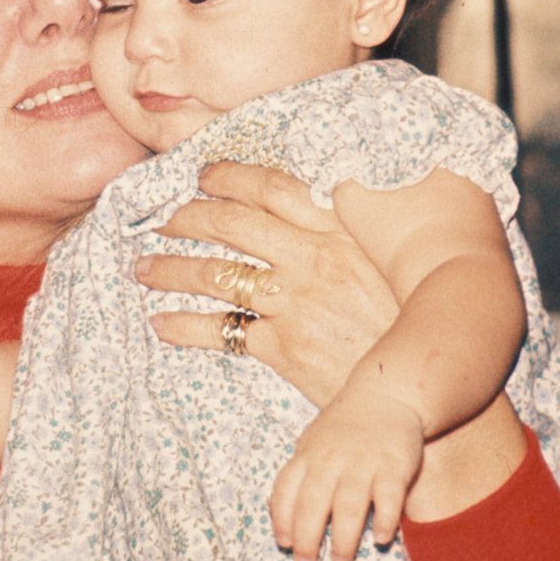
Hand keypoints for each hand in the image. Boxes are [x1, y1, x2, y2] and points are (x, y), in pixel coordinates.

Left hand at [137, 162, 400, 406]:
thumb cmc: (402, 318)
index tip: (203, 175)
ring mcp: (295, 302)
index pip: (271, 187)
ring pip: (216, 274)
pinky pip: (220, 330)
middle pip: (231, 224)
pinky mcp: (284, 347)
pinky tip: (160, 323)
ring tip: (142, 267)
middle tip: (161, 219)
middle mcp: (313, 258)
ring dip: (171, 268)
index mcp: (338, 229)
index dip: (230, 177)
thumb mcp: (380, 259)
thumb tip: (305, 197)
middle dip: (187, 218)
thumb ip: (341, 228)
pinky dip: (182, 325)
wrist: (417, 384)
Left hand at [270, 393, 424, 560]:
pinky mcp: (393, 465)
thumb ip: (300, 475)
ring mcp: (363, 462)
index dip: (281, 519)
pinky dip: (384, 519)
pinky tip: (381, 538)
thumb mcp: (313, 442)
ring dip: (343, 537)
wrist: (386, 392)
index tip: (284, 544)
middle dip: (306, 538)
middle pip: (312, 503)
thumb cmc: (344, 426)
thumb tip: (284, 518)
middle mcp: (331, 460)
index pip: (286, 489)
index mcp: (308, 455)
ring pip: (348, 504)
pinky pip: (388, 496)